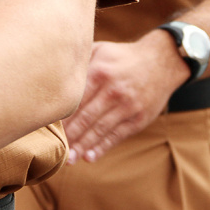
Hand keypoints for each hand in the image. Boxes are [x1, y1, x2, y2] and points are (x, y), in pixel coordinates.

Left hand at [63, 32, 187, 163]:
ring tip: (70, 159)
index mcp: (100, 72)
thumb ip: (80, 61)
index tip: (48, 127)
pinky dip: (103, 147)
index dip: (62, 115)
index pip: (77, 98)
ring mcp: (128, 106)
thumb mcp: (102, 50)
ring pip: (101, 129)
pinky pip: (118, 135)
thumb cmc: (123, 57)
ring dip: (84, 145)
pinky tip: (90, 157)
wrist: (162, 61)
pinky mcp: (139, 118)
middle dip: (70, 135)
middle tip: (56, 149)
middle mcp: (114, 90)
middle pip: (87, 117)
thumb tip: (53, 71)